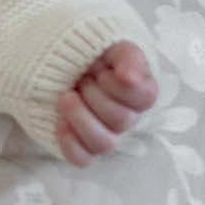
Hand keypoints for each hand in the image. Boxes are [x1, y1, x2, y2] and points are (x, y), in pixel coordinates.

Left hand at [56, 40, 156, 165]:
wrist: (62, 63)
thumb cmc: (92, 55)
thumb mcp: (112, 46)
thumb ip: (128, 57)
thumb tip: (130, 77)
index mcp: (140, 92)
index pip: (145, 98)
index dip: (120, 84)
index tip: (101, 70)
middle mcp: (127, 117)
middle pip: (122, 120)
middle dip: (94, 94)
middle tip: (81, 79)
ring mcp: (106, 134)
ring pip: (104, 144)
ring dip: (81, 118)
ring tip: (65, 96)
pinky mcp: (82, 146)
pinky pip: (82, 158)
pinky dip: (70, 142)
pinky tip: (59, 121)